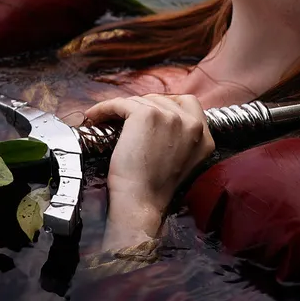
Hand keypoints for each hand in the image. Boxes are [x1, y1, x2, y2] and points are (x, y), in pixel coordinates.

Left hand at [79, 94, 214, 249]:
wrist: (141, 201)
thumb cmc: (154, 188)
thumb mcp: (182, 162)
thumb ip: (182, 139)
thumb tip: (163, 119)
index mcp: (205, 137)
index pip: (188, 103)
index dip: (165, 105)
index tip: (148, 113)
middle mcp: (193, 124)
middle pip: (162, 99)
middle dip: (141, 107)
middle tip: (123, 119)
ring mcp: (171, 116)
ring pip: (140, 101)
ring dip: (121, 108)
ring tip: (105, 118)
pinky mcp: (147, 115)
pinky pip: (120, 103)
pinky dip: (103, 108)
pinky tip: (94, 116)